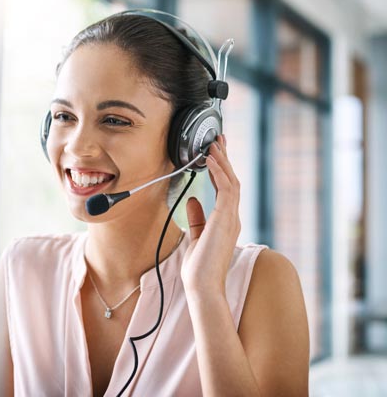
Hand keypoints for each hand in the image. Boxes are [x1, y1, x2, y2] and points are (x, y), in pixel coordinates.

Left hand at [180, 134, 240, 297]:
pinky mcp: (226, 219)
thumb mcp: (195, 237)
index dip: (222, 169)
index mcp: (226, 221)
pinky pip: (226, 190)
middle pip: (231, 180)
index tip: (216, 153)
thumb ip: (196, 218)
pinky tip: (212, 160)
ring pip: (231, 181)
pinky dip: (219, 172)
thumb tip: (193, 200)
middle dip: (224, 159)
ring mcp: (231, 218)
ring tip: (214, 144)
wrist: (202, 286)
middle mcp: (232, 217)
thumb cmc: (199, 267)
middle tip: (218, 140)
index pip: (226, 189)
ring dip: (222, 161)